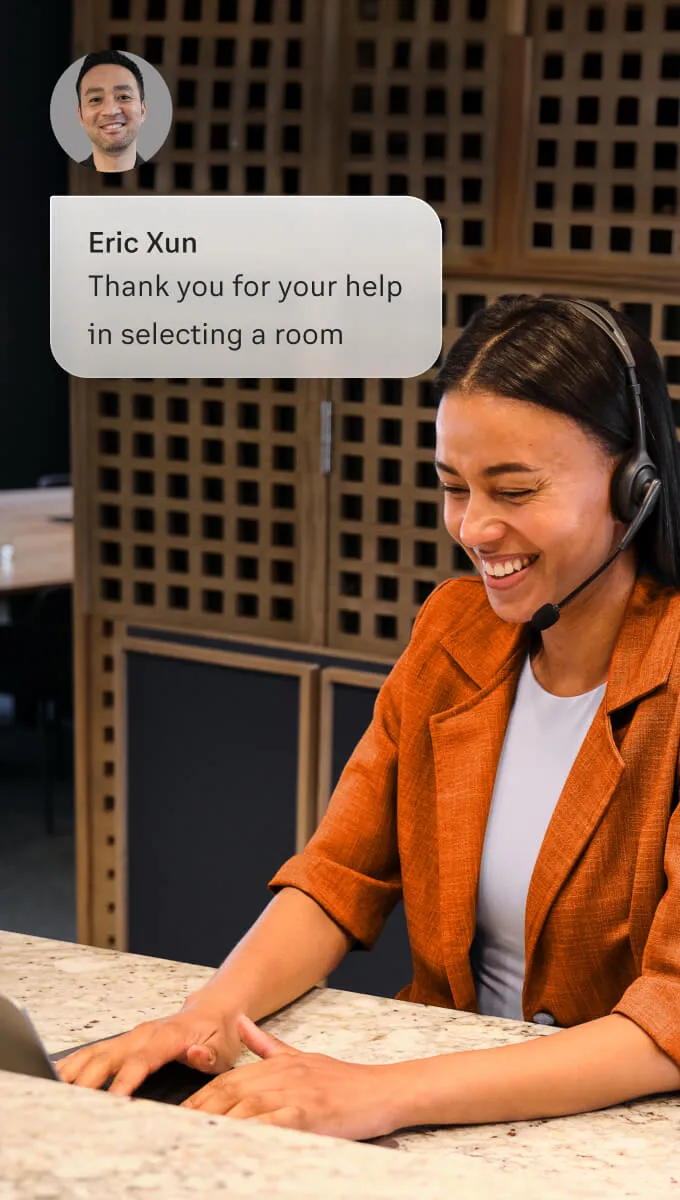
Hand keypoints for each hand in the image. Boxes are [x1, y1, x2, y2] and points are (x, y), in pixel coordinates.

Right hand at [55, 998, 240, 1095]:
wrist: (214, 1009)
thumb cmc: (218, 1032)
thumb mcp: (223, 1047)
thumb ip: (207, 1054)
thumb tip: (193, 1054)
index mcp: (169, 1036)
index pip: (142, 1060)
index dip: (126, 1080)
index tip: (112, 1100)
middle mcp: (146, 1033)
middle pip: (110, 1056)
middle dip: (89, 1078)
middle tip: (70, 1103)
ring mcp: (132, 1035)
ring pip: (97, 1051)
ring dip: (75, 1069)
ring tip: (53, 1087)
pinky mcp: (125, 1040)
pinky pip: (96, 1051)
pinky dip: (76, 1063)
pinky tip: (59, 1076)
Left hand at [180, 1014, 399, 1139]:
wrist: (382, 1089)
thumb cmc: (342, 1080)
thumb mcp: (300, 1055)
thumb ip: (266, 1044)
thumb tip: (241, 1022)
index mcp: (277, 1064)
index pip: (229, 1080)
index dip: (201, 1096)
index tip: (177, 1112)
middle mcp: (283, 1074)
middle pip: (232, 1092)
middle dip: (200, 1109)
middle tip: (173, 1126)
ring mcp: (297, 1093)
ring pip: (249, 1106)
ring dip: (220, 1121)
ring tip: (194, 1135)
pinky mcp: (312, 1113)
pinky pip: (277, 1122)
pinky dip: (256, 1131)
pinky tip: (239, 1140)